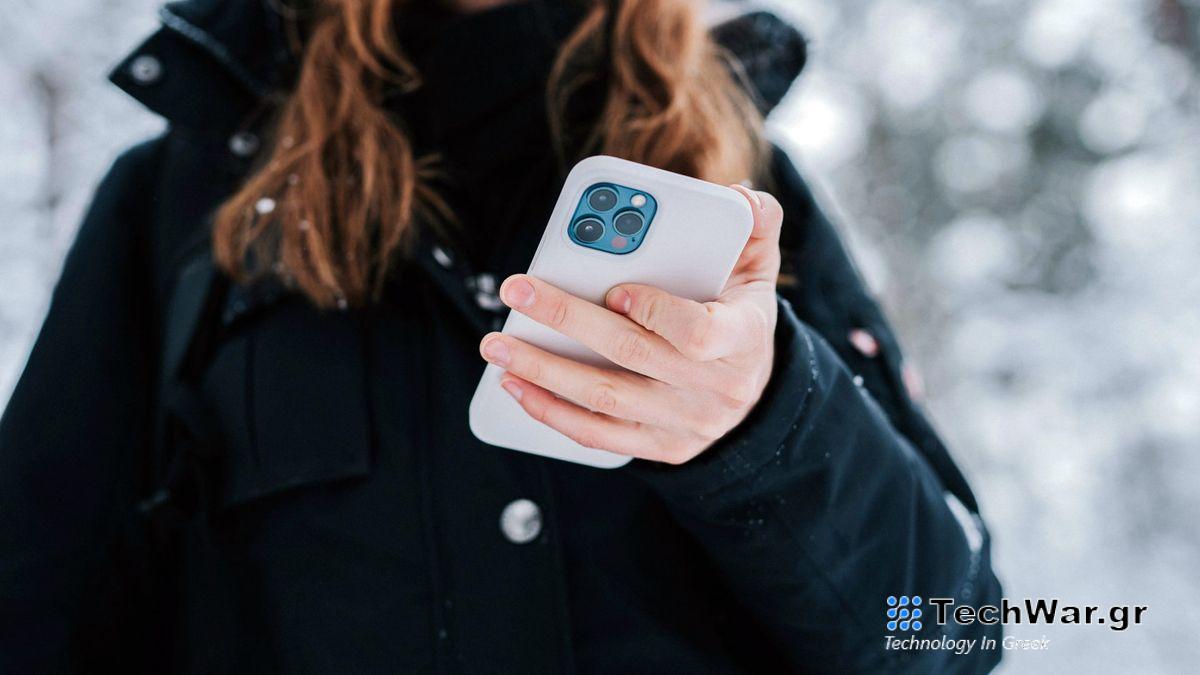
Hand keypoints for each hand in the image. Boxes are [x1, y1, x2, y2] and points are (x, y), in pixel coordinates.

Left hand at [478, 186, 783, 464]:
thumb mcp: (758, 267)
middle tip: (516, 292)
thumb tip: (738, 194)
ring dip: (543, 371)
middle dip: (567, 320)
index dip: (655, 312)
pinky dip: (552, 412)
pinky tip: (516, 385)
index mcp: (743, 338)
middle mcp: (716, 388)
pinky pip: (599, 435)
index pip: (700, 333)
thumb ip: (756, 223)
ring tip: (498, 344)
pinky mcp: (660, 447)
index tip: (614, 289)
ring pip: (605, 398)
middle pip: (632, 356)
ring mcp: (687, 423)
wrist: (753, 390)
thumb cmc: (741, 314)